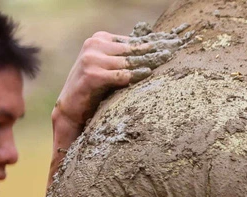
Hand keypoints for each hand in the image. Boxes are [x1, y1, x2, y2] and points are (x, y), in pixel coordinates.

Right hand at [53, 23, 192, 135]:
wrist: (71, 107)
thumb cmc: (94, 88)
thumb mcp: (110, 66)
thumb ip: (126, 58)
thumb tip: (155, 50)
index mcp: (100, 39)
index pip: (133, 40)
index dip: (155, 42)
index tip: (173, 42)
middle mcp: (94, 45)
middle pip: (133, 49)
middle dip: (156, 50)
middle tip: (175, 48)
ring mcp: (92, 59)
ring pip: (129, 60)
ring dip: (149, 61)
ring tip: (167, 59)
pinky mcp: (92, 74)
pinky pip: (121, 75)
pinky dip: (135, 75)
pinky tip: (147, 74)